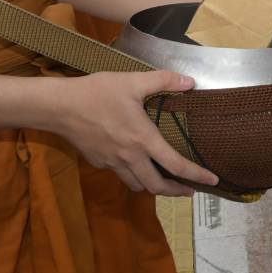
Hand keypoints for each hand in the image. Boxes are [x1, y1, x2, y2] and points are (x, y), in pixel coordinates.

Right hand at [49, 71, 219, 196]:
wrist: (59, 107)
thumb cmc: (98, 92)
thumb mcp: (133, 81)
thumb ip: (164, 81)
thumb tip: (191, 81)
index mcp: (144, 140)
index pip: (176, 165)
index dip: (197, 175)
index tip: (213, 182)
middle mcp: (130, 157)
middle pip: (157, 187)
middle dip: (177, 191)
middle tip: (190, 190)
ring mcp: (112, 163)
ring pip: (137, 185)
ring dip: (154, 186)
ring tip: (165, 181)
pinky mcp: (98, 162)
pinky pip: (120, 174)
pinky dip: (133, 175)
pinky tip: (136, 164)